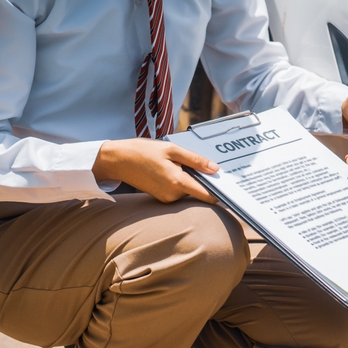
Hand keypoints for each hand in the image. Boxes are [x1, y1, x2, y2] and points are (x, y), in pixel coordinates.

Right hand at [92, 138, 218, 203]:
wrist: (118, 160)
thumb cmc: (143, 151)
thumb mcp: (171, 150)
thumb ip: (195, 160)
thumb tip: (215, 169)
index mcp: (177, 182)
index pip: (206, 195)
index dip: (218, 192)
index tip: (228, 188)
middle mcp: (173, 195)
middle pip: (198, 192)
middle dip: (203, 180)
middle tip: (202, 165)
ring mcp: (166, 198)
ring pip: (188, 191)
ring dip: (190, 179)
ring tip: (178, 163)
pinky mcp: (161, 198)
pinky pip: (178, 191)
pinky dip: (181, 182)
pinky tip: (171, 168)